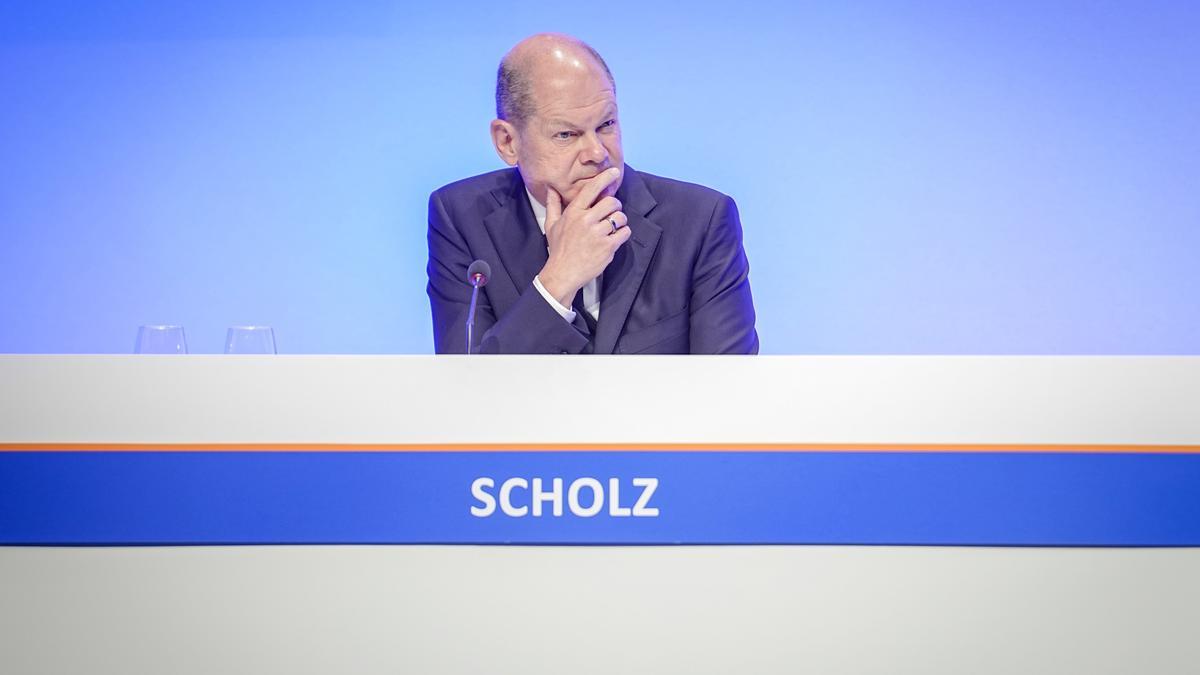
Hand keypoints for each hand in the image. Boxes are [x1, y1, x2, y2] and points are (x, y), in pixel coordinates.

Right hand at [538, 167, 631, 305]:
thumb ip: (553, 204)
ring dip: (620, 220)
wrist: (562, 273)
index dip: (605, 178)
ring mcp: (597, 234)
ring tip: (614, 226)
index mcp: (573, 213)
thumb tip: (551, 188)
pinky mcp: (607, 247)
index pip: (591, 189)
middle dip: (615, 206)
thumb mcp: (551, 225)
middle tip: (612, 212)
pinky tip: (616, 237)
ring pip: (620, 217)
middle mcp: (585, 221)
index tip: (613, 172)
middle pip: (611, 202)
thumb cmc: (558, 249)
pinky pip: (624, 232)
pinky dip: (623, 233)